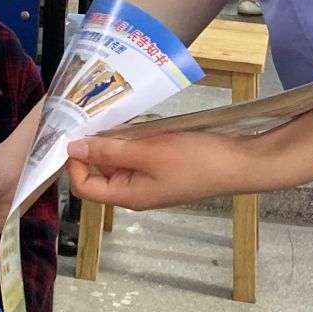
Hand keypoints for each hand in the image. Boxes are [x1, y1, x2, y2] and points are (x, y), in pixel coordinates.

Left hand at [67, 129, 262, 209]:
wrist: (238, 163)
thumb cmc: (194, 160)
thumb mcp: (147, 151)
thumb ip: (109, 150)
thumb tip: (74, 148)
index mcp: (127, 195)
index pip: (84, 187)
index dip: (75, 162)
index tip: (78, 133)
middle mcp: (135, 191)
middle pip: (101, 170)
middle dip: (100, 144)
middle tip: (105, 117)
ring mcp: (151, 180)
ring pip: (121, 159)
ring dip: (121, 138)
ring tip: (130, 120)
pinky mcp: (164, 168)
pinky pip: (139, 153)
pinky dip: (138, 138)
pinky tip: (147, 124)